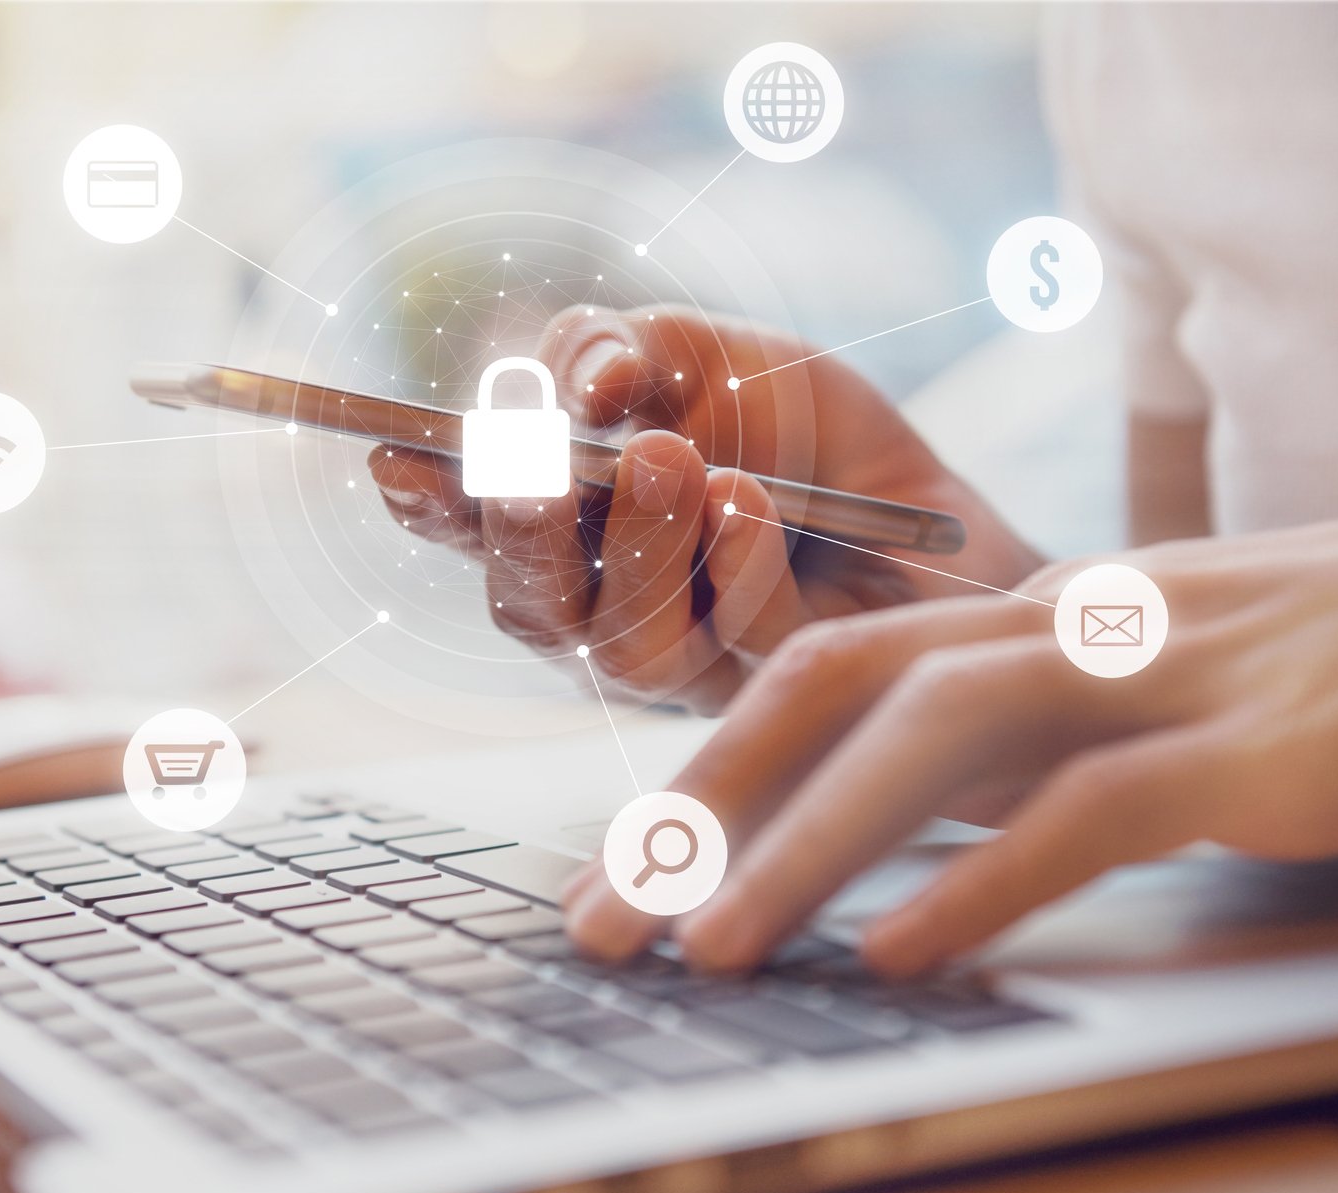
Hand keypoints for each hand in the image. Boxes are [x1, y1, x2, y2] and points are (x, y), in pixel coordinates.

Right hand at [369, 305, 1041, 711]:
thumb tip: (569, 384)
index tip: (395, 457)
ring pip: (624, 642)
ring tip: (673, 460)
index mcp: (572, 530)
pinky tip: (746, 505)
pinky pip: (736, 643)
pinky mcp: (775, 694)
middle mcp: (608, 612)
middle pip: (529, 607)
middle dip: (521, 535)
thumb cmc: (812, 439)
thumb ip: (624, 354)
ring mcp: (689, 668)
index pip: (475, 526)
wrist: (942, 517)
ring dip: (639, 545)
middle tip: (540, 466)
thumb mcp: (713, 356)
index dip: (430, 501)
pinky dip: (734, 566)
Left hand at [562, 468, 1337, 973]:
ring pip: (939, 735)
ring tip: (713, 953)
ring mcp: (1172, 672)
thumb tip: (909, 838)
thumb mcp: (1167, 683)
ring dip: (808, 847)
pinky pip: (1099, 805)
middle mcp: (1079, 625)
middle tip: (598, 929)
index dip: (702, 766)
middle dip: (696, 805)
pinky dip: (991, 879)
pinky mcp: (1269, 743)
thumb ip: (1041, 742)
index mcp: (1044, 615)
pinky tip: (908, 955)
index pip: (826, 670)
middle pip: (834, 685)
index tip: (618, 872)